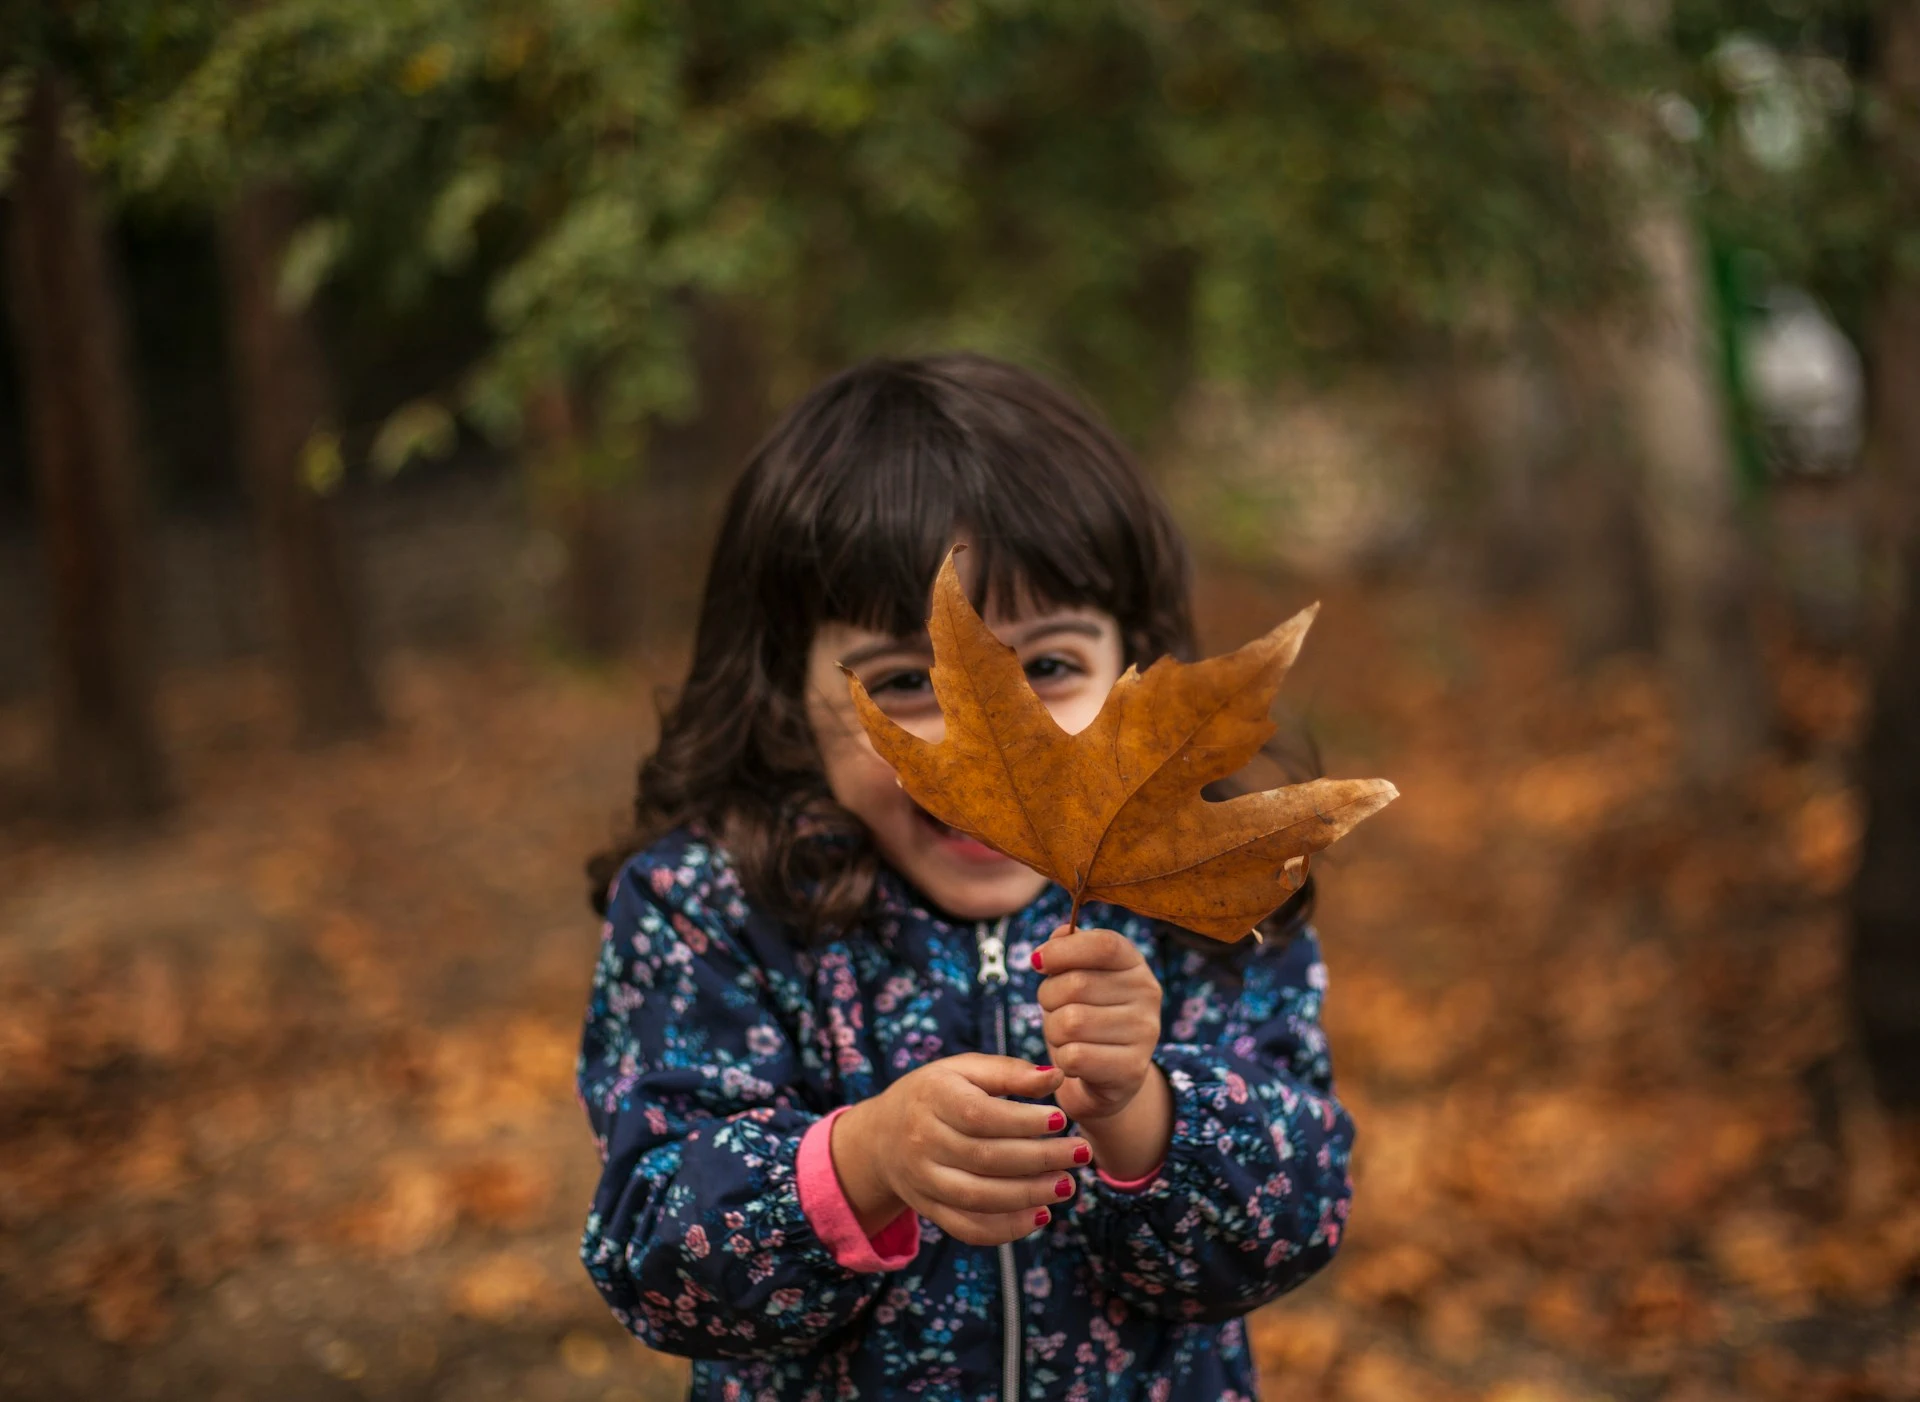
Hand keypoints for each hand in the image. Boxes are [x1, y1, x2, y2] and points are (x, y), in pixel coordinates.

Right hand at [831, 1055, 1088, 1246]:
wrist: (883, 1136)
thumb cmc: (937, 1093)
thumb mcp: (964, 1070)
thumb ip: (1009, 1072)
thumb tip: (1057, 1078)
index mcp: (932, 1098)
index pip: (980, 1115)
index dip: (1023, 1121)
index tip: (1062, 1119)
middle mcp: (923, 1142)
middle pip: (985, 1158)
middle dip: (1040, 1159)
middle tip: (1081, 1153)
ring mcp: (924, 1181)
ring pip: (979, 1198)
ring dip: (1029, 1196)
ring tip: (1068, 1185)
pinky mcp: (930, 1210)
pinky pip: (968, 1228)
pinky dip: (1006, 1229)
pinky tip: (1039, 1215)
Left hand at [1032, 925, 1162, 1124]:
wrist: (1107, 1076)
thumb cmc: (1085, 1016)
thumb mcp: (1076, 977)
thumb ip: (1068, 949)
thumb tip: (1059, 935)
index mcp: (1134, 963)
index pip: (1103, 944)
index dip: (1063, 951)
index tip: (1038, 963)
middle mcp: (1148, 994)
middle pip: (1076, 985)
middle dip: (1049, 998)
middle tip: (1055, 1010)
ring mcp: (1145, 1033)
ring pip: (1070, 1023)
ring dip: (1054, 1032)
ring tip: (1066, 1036)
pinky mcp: (1132, 1070)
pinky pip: (1074, 1057)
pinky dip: (1061, 1060)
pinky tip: (1074, 1061)